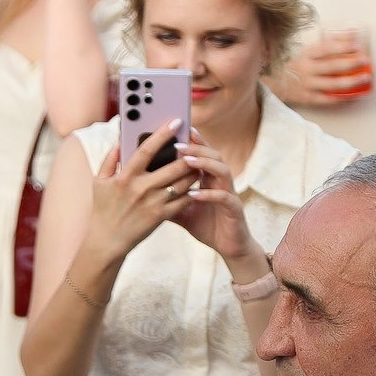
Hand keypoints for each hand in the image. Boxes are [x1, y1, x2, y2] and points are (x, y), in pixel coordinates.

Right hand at [87, 123, 196, 260]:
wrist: (106, 243)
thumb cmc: (102, 211)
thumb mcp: (99, 183)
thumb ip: (110, 160)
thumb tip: (120, 141)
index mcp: (125, 177)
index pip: (146, 150)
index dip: (163, 134)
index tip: (176, 122)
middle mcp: (141, 189)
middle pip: (173, 165)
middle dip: (188, 153)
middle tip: (195, 145)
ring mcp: (153, 203)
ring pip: (183, 182)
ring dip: (193, 171)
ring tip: (197, 163)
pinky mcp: (161, 217)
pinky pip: (183, 200)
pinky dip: (192, 191)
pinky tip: (195, 184)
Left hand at [168, 136, 257, 261]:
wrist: (227, 246)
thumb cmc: (205, 224)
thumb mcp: (180, 210)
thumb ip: (166, 197)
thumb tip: (141, 189)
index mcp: (208, 178)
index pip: (201, 154)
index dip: (191, 141)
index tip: (175, 130)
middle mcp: (220, 181)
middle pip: (213, 155)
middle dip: (196, 148)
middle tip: (177, 144)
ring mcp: (229, 193)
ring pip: (222, 170)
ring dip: (205, 164)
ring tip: (187, 162)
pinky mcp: (235, 209)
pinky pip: (224, 197)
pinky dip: (210, 194)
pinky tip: (195, 194)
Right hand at [274, 35, 371, 108]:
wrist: (272, 83)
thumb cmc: (294, 65)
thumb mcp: (308, 51)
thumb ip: (330, 42)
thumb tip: (354, 32)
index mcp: (306, 55)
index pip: (325, 49)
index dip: (341, 46)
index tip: (356, 45)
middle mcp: (306, 69)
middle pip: (331, 66)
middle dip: (350, 63)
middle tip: (365, 60)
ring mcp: (306, 85)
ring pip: (331, 84)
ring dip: (350, 81)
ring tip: (365, 77)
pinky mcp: (306, 98)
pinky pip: (325, 99)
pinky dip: (339, 98)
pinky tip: (352, 96)